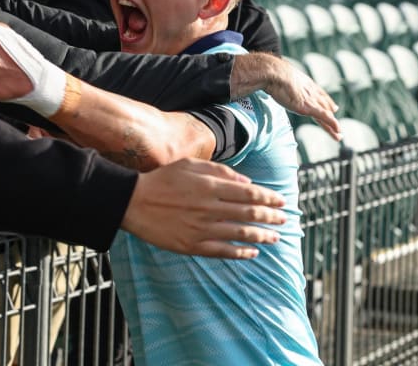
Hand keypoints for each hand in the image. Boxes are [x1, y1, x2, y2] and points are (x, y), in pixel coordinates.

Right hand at [121, 158, 285, 258]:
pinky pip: (223, 252)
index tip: (282, 201)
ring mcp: (202, 229)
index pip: (250, 193)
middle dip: (271, 216)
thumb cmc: (162, 179)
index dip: (269, 197)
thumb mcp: (190, 164)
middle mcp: (210, 208)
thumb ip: (220, 171)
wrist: (133, 202)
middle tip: (284, 219)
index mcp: (211, 187)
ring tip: (275, 237)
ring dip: (262, 236)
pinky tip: (252, 253)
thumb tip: (246, 181)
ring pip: (241, 234)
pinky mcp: (192, 246)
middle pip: (250, 213)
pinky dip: (241, 253)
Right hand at [231, 53, 340, 139]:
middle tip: (335, 112)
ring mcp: (309, 98)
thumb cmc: (268, 73)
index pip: (315, 91)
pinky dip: (331, 125)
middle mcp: (308, 90)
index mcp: (301, 82)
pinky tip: (338, 131)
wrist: (271, 73)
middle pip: (321, 101)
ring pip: (324, 113)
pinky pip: (322, 117)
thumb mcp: (271, 77)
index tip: (329, 104)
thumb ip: (269, 80)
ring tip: (339, 134)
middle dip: (328, 108)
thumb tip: (255, 79)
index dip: (322, 98)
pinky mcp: (307, 106)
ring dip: (332, 125)